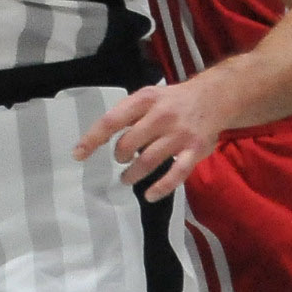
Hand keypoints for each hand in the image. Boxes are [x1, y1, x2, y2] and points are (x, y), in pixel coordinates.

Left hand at [74, 77, 232, 199]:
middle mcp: (161, 115)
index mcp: (145, 100)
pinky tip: (149, 195)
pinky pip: (176, 173)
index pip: (112, 121)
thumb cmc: (172, 100)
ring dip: (133, 174)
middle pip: (128, 143)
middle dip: (120, 156)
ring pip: (148, 160)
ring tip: (127, 179)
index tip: (78, 155)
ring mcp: (179, 134)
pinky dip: (161, 188)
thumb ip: (128, 114)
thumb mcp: (148, 96)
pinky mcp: (195, 150)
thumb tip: (98, 137)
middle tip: (122, 160)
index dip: (92, 139)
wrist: (214, 97)